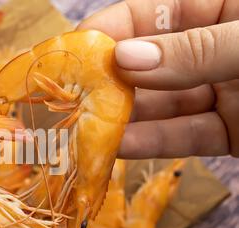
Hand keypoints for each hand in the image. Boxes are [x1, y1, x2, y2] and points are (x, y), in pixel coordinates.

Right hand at [78, 0, 238, 157]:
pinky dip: (153, 142)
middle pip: (151, 64)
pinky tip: (120, 146)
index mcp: (224, 12)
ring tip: (88, 126)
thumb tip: (125, 58)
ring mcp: (222, 94)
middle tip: (73, 95)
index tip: (77, 49)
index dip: (112, 29)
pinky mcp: (229, 133)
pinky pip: (186, 136)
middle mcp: (214, 52)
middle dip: (112, 80)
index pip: (154, 14)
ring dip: (126, 118)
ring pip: (163, 105)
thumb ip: (192, 51)